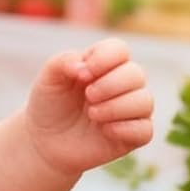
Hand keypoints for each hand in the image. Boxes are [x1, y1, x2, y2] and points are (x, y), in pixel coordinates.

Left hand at [24, 37, 153, 176]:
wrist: (44, 141)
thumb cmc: (50, 104)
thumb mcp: (48, 78)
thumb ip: (63, 61)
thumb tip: (84, 65)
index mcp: (104, 65)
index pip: (119, 49)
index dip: (105, 58)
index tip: (82, 75)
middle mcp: (122, 84)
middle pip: (136, 73)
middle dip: (110, 85)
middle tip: (88, 96)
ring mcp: (130, 111)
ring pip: (145, 101)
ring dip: (116, 107)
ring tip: (92, 114)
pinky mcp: (132, 136)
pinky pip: (145, 130)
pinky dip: (126, 129)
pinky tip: (105, 131)